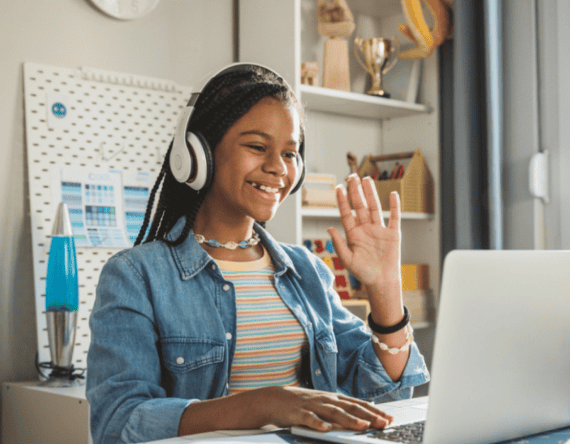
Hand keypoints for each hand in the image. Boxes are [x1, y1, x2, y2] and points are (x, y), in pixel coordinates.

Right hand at [259, 386, 392, 430]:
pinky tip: (326, 429)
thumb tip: (363, 412)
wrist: (274, 399)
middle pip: (349, 407)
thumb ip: (340, 408)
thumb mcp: (323, 403)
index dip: (373, 410)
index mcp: (332, 397)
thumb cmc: (302, 403)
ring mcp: (312, 406)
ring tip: (362, 426)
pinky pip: (309, 419)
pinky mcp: (298, 413)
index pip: (357, 403)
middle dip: (368, 415)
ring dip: (349, 420)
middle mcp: (325, 400)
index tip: (389, 418)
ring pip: (333, 413)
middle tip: (383, 423)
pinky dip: (318, 423)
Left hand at [327, 174, 400, 287]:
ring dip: (371, 193)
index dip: (342, 200)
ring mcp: (379, 230)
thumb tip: (329, 228)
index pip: (346, 213)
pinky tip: (392, 194)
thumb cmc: (363, 272)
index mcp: (353, 234)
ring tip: (366, 179)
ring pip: (375, 207)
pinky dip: (395, 206)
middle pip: (360, 206)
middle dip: (355, 191)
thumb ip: (339, 243)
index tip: (338, 187)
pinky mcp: (393, 234)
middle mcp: (366, 229)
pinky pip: (394, 217)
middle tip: (352, 176)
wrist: (381, 282)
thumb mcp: (347, 259)